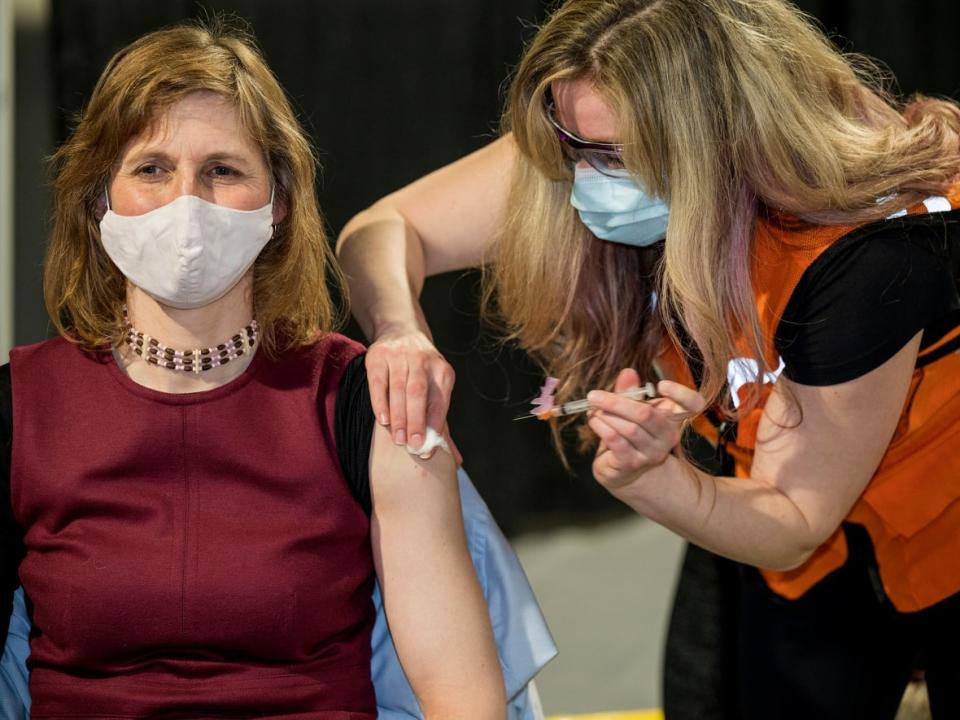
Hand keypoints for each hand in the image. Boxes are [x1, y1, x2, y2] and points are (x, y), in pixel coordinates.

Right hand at [365, 326, 459, 461]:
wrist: (401, 332)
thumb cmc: (421, 373)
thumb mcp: (436, 389)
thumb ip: (442, 423)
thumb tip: (456, 460)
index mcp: (443, 371)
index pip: (439, 401)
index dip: (434, 426)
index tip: (428, 450)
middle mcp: (423, 360)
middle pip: (419, 394)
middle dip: (416, 422)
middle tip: (412, 447)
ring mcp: (399, 356)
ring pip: (399, 389)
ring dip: (398, 416)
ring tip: (397, 440)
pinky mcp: (378, 356)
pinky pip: (379, 383)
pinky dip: (380, 402)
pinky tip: (383, 420)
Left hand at [587, 368, 705, 490]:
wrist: (621, 469)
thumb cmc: (628, 434)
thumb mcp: (630, 410)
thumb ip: (630, 392)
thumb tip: (628, 372)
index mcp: (672, 418)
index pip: (693, 405)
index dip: (682, 394)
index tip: (661, 385)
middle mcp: (668, 436)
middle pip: (647, 414)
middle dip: (617, 402)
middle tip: (594, 395)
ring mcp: (652, 453)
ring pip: (629, 428)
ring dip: (606, 415)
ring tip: (592, 408)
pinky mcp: (632, 463)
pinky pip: (616, 441)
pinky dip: (601, 427)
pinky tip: (593, 420)